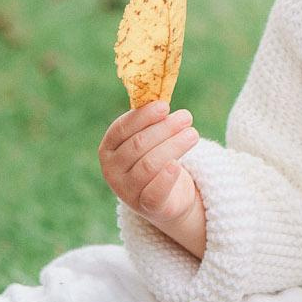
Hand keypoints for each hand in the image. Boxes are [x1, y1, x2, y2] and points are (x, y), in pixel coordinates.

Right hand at [100, 100, 204, 252]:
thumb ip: (150, 120)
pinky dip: (166, 178)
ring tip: (193, 134)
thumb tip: (161, 94)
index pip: (121, 129)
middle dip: (164, 129)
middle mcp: (111, 171)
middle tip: (186, 117)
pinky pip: (155, 192)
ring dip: (174, 146)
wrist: (166, 198)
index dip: (143, 116)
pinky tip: (177, 166)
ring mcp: (126, 191)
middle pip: (139, 145)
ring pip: (150, 164)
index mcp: (108, 149)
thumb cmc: (156, 159)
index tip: (165, 106)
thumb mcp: (149, 139)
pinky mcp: (146, 207)